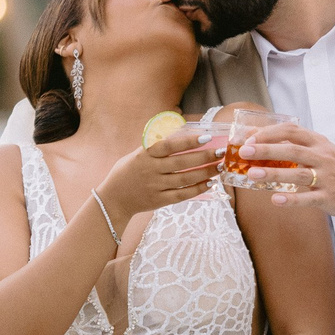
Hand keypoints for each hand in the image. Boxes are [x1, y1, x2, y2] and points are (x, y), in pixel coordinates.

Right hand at [95, 132, 217, 223]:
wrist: (113, 199)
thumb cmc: (127, 172)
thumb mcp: (136, 155)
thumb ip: (154, 146)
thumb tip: (180, 133)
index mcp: (144, 155)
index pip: (169, 146)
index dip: (188, 141)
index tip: (206, 137)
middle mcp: (150, 170)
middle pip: (182, 163)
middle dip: (204, 157)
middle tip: (221, 152)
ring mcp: (155, 186)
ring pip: (185, 179)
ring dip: (205, 173)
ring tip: (220, 166)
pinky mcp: (159, 201)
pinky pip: (182, 195)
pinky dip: (197, 189)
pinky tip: (210, 183)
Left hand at [239, 124, 334, 217]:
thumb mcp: (320, 149)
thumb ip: (294, 144)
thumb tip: (257, 139)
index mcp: (318, 142)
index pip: (292, 131)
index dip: (269, 133)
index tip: (249, 138)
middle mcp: (323, 157)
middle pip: (292, 150)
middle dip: (266, 150)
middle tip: (244, 152)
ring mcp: (327, 177)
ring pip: (299, 174)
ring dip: (274, 173)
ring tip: (252, 174)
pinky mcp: (330, 197)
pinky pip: (309, 198)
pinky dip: (292, 200)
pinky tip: (275, 199)